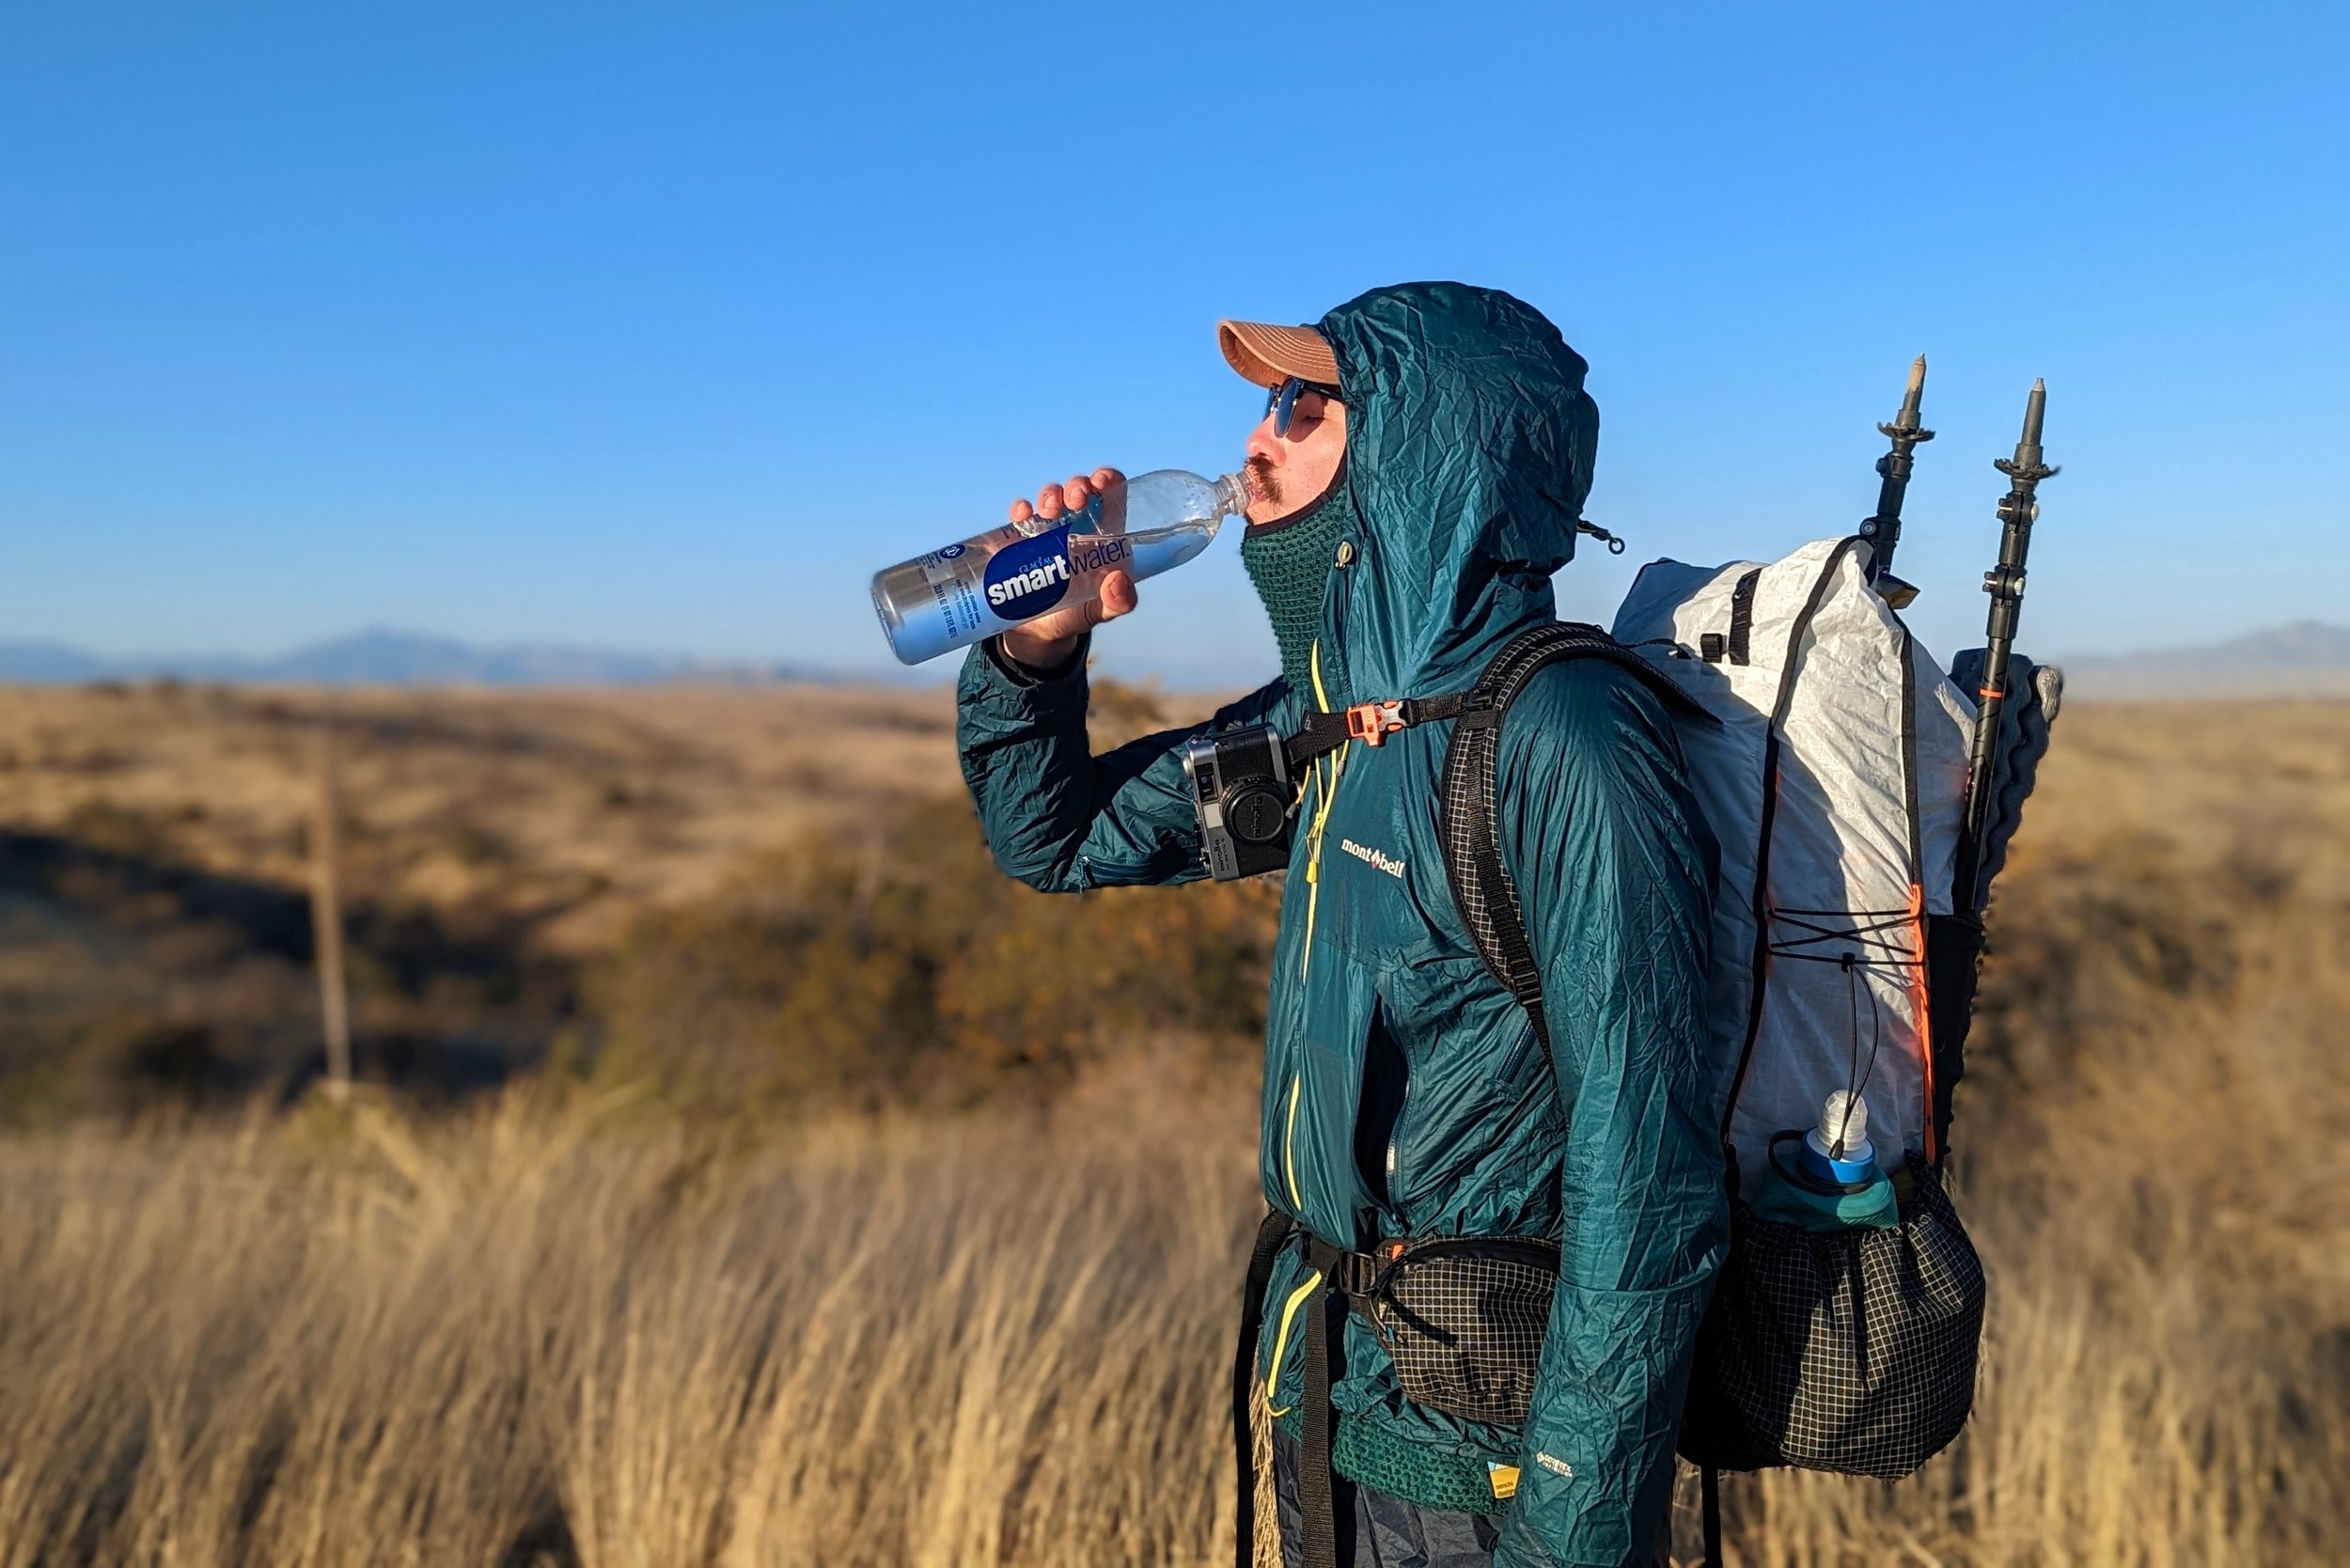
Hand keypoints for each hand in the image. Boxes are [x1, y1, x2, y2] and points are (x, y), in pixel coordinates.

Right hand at [999, 467, 1134, 669]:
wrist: (1039, 633)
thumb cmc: (1078, 615)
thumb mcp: (1101, 611)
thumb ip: (1117, 602)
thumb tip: (1119, 582)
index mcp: (1104, 534)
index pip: (1112, 493)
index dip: (1108, 480)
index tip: (1101, 481)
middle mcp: (1077, 525)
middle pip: (1079, 490)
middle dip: (1077, 485)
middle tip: (1076, 498)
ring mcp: (1048, 530)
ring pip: (1050, 498)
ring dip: (1050, 494)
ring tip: (1050, 511)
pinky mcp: (1021, 539)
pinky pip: (1020, 516)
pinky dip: (1020, 510)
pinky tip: (1022, 517)